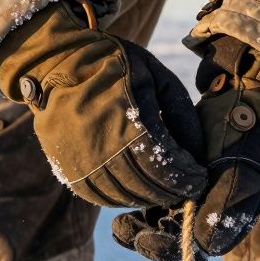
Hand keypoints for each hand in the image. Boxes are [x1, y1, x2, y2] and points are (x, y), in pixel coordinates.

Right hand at [0, 0, 205, 207]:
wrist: (60, 61)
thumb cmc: (116, 65)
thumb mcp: (157, 76)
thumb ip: (181, 114)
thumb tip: (198, 155)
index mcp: (127, 119)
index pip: (166, 165)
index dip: (187, 177)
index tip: (199, 178)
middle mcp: (100, 144)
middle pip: (146, 185)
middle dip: (172, 191)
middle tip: (185, 189)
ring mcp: (79, 158)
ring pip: (122, 195)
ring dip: (148, 197)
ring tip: (162, 190)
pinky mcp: (63, 164)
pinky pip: (96, 195)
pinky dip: (120, 198)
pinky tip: (134, 190)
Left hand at [112, 36, 259, 260]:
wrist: (251, 101)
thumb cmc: (248, 134)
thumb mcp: (241, 168)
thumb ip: (224, 206)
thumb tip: (201, 244)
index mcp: (232, 216)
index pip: (197, 247)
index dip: (168, 248)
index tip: (144, 239)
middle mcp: (214, 212)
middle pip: (178, 240)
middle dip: (149, 240)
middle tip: (123, 230)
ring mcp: (198, 197)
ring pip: (165, 224)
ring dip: (142, 228)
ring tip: (119, 224)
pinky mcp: (183, 182)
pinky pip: (160, 203)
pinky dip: (142, 207)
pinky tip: (121, 209)